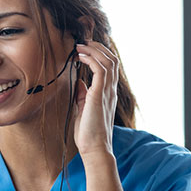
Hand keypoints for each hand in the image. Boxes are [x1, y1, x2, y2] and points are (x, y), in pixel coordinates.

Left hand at [73, 41, 117, 157]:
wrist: (94, 149)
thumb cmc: (88, 133)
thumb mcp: (83, 109)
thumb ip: (83, 94)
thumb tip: (79, 82)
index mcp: (107, 94)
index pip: (110, 67)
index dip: (100, 54)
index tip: (86, 48)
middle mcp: (110, 91)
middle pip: (112, 60)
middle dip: (98, 47)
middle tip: (83, 42)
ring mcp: (107, 92)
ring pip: (108, 61)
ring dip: (94, 50)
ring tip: (80, 46)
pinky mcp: (100, 95)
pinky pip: (100, 70)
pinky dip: (91, 59)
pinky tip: (80, 57)